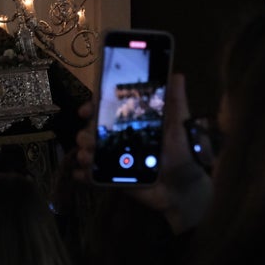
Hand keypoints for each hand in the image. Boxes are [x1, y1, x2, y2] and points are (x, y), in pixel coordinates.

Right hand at [73, 73, 211, 233]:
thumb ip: (176, 103)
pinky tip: (81, 174)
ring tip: (88, 158)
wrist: (184, 190)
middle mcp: (119, 139)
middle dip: (84, 134)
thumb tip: (178, 75)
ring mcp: (114, 160)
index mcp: (132, 124)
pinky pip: (91, 177)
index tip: (86, 112)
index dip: (92, 108)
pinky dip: (81, 175)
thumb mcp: (179, 127)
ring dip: (82, 153)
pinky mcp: (111, 180)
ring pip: (87, 152)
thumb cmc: (183, 155)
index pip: (106, 111)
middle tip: (90, 141)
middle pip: (91, 131)